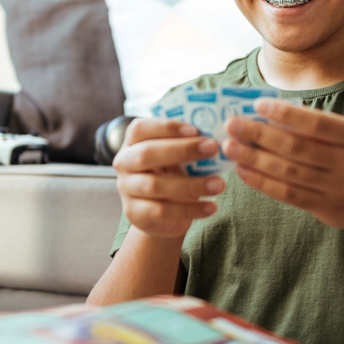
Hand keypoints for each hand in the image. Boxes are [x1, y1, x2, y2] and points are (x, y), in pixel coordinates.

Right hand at [112, 118, 225, 238]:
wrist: (161, 216)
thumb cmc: (172, 177)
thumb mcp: (177, 159)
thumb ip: (187, 147)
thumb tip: (215, 138)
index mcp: (132, 143)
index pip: (140, 128)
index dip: (166, 127)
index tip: (195, 129)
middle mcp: (124, 163)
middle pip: (146, 153)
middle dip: (181, 150)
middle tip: (212, 148)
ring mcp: (126, 189)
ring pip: (156, 185)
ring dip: (191, 184)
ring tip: (219, 184)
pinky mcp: (135, 213)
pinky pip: (162, 211)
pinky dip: (190, 209)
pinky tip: (211, 207)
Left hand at [223, 99, 343, 230]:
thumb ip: (316, 126)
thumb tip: (268, 112)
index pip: (316, 123)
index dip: (285, 113)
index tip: (256, 105)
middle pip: (296, 148)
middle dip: (259, 135)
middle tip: (232, 125)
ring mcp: (338, 189)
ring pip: (288, 172)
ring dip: (254, 159)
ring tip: (230, 147)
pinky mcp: (325, 209)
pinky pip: (288, 194)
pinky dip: (262, 182)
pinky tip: (243, 171)